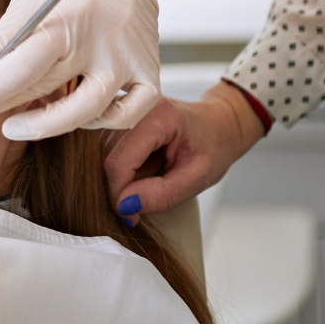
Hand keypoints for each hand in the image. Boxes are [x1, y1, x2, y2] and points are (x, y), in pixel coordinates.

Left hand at [0, 0, 161, 138]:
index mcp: (67, 18)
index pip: (19, 70)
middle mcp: (102, 41)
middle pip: (44, 90)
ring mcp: (129, 57)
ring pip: (88, 112)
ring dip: (45, 125)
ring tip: (14, 125)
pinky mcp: (149, 66)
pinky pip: (130, 112)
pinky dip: (102, 121)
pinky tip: (74, 115)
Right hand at [105, 87, 263, 217]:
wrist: (219, 125)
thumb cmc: (214, 147)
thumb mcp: (197, 178)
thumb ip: (162, 193)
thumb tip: (124, 206)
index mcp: (158, 115)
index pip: (120, 161)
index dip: (120, 194)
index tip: (131, 217)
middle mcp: (135, 106)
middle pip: (109, 157)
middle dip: (120, 188)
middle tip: (139, 207)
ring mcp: (126, 110)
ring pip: (105, 154)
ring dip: (122, 178)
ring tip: (149, 182)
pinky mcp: (121, 118)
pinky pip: (109, 149)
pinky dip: (123, 169)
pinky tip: (143, 171)